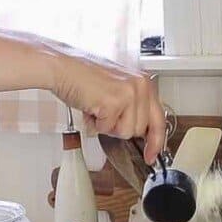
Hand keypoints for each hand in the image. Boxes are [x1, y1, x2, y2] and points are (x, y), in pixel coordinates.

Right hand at [50, 51, 165, 163]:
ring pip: (125, 132)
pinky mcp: (114, 101)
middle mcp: (141, 86)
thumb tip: (140, 132)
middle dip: (119, 128)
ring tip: (98, 108)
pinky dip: (96, 124)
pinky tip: (91, 108)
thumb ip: (133, 107)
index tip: (151, 154)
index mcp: (144, 82)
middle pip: (139, 130)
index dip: (156, 141)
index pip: (159, 119)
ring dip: (108, 126)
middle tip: (105, 112)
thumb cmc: (83, 77)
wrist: (62, 67)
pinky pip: (108, 129)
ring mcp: (129, 93)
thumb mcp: (117, 88)